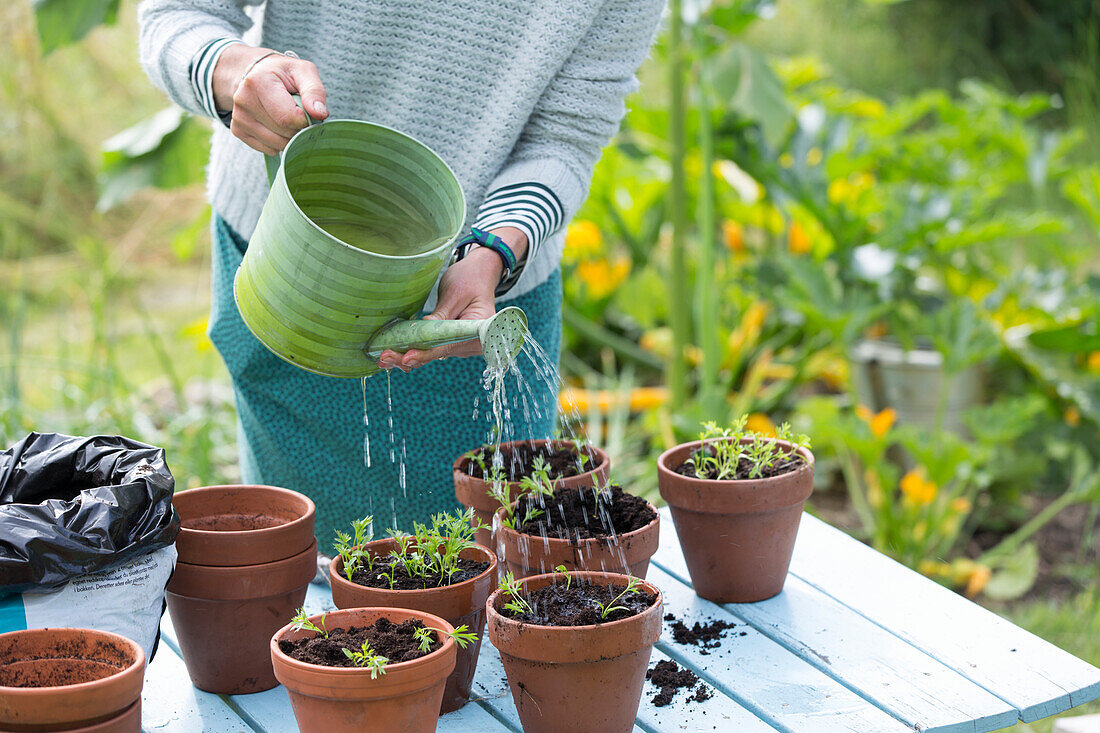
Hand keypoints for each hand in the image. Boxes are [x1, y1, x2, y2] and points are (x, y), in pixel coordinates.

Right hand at [212, 44, 328, 154]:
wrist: (256, 74)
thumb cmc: (283, 74)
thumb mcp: (303, 72)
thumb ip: (314, 91)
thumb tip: (320, 114)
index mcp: (258, 81)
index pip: (288, 117)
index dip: (305, 119)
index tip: (307, 110)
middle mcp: (244, 99)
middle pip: (283, 132)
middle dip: (298, 127)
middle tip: (297, 113)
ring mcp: (239, 116)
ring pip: (277, 144)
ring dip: (289, 137)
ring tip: (286, 117)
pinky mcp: (238, 130)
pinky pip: (268, 149)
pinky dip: (278, 143)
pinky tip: (276, 125)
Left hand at [378, 228, 528, 371]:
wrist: (479, 274)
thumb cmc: (470, 279)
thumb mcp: (455, 293)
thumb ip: (440, 316)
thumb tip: (420, 332)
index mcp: (479, 330)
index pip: (448, 346)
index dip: (426, 353)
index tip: (407, 357)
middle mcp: (472, 343)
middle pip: (439, 354)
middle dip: (411, 358)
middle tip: (385, 357)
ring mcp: (461, 345)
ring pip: (433, 354)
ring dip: (408, 357)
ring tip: (384, 357)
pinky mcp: (451, 342)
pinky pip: (432, 349)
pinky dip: (415, 350)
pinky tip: (395, 353)